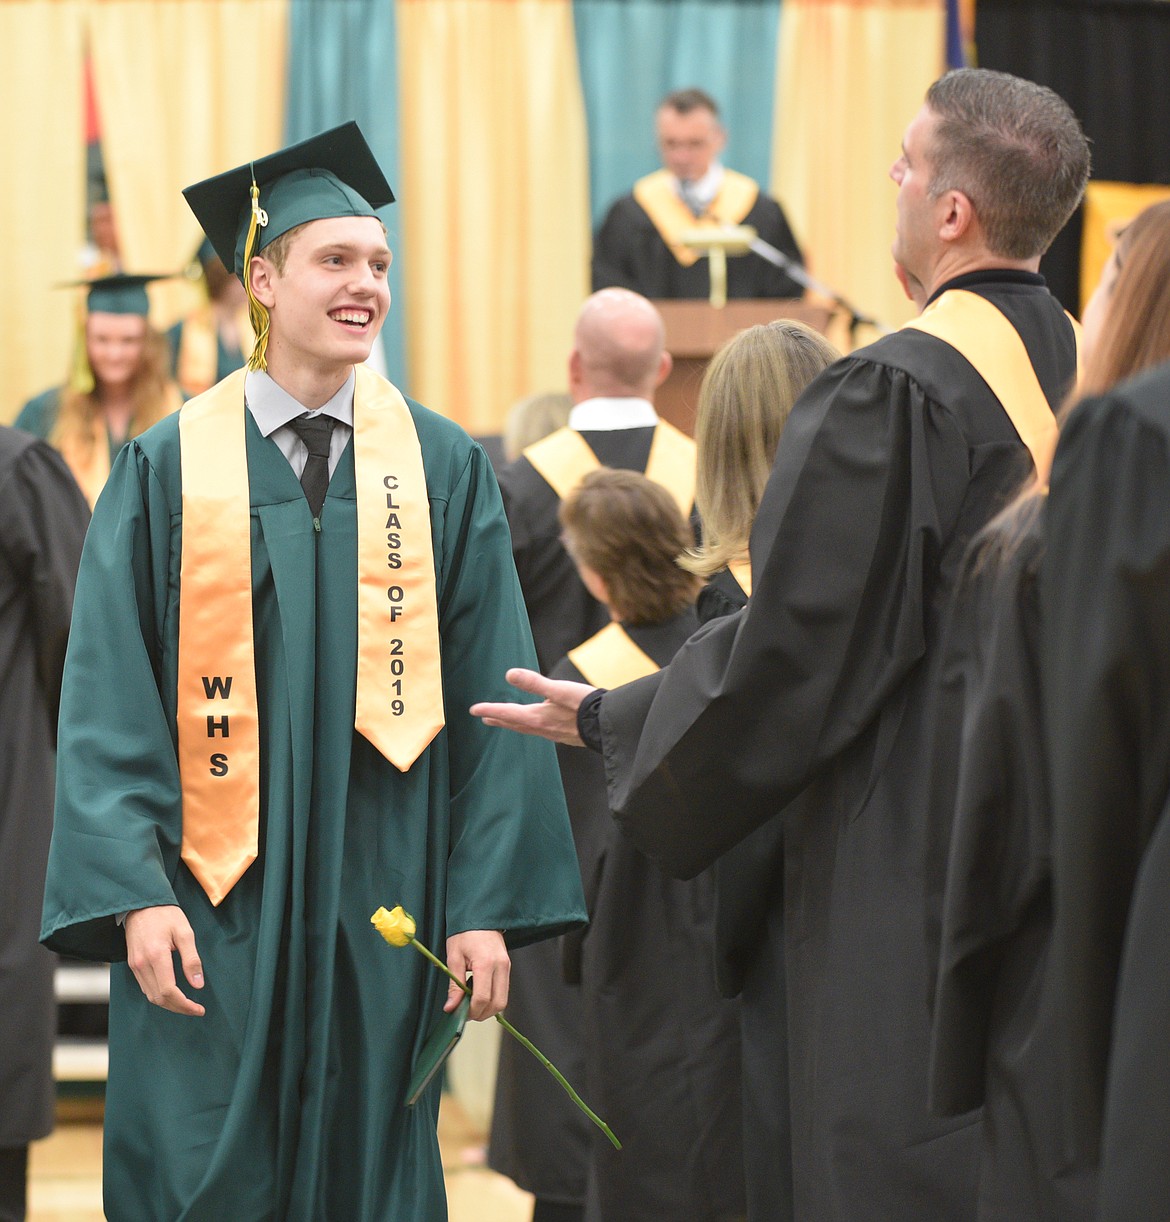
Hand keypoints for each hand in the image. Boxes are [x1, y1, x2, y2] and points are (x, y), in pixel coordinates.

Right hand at [124, 904, 205, 1016]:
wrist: (141, 903)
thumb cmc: (166, 915)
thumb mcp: (185, 932)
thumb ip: (191, 959)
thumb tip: (198, 985)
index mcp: (156, 955)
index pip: (168, 991)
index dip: (185, 1004)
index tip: (199, 1009)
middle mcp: (142, 964)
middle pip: (158, 998)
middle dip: (178, 1007)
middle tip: (196, 1009)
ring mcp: (134, 966)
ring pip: (150, 996)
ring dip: (168, 1004)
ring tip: (186, 1004)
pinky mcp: (132, 964)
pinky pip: (145, 987)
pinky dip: (159, 995)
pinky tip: (172, 993)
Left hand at [445, 929, 509, 1020]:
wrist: (480, 914)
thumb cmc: (465, 932)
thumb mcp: (454, 957)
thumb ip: (454, 985)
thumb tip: (451, 1007)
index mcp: (486, 962)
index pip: (483, 998)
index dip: (471, 1010)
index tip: (459, 1012)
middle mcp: (501, 966)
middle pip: (498, 1004)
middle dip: (481, 1013)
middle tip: (465, 1011)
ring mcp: (507, 966)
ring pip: (503, 1000)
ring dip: (488, 1008)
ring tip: (471, 1002)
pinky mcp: (508, 967)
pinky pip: (503, 991)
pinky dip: (492, 998)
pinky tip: (479, 992)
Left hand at [470, 668, 593, 745]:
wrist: (609, 725)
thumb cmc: (585, 705)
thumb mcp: (559, 689)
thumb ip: (534, 682)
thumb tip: (509, 674)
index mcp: (538, 717)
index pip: (508, 713)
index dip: (490, 710)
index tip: (473, 709)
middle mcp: (543, 728)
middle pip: (515, 724)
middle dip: (499, 719)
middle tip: (484, 718)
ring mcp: (554, 734)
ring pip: (527, 729)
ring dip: (513, 724)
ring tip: (505, 722)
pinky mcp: (565, 736)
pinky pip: (541, 732)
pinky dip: (530, 727)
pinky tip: (538, 726)